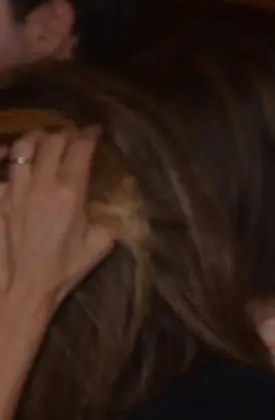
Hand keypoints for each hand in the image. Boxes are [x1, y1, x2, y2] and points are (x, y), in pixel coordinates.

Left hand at [0, 129, 118, 329]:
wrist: (23, 288)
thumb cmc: (64, 268)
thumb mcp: (101, 242)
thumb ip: (111, 216)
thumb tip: (117, 203)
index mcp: (72, 191)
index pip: (81, 147)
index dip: (90, 134)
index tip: (94, 132)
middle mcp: (42, 184)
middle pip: (53, 140)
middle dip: (65, 133)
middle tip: (70, 136)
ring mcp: (15, 190)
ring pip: (23, 147)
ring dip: (36, 139)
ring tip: (42, 141)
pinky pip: (4, 171)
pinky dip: (11, 161)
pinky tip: (16, 164)